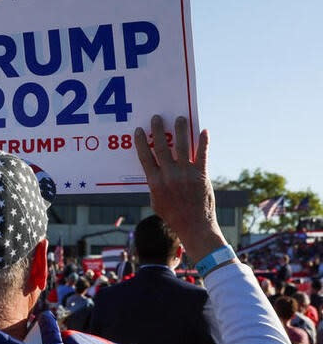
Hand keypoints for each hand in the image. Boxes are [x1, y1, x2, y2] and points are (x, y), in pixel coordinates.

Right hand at [135, 115, 226, 262]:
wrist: (194, 226)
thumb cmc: (173, 216)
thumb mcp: (156, 202)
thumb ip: (154, 185)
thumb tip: (153, 171)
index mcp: (155, 182)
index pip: (145, 156)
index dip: (142, 142)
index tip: (140, 130)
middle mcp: (169, 175)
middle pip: (162, 147)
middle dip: (158, 130)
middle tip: (157, 118)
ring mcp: (186, 174)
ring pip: (182, 146)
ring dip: (180, 130)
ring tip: (180, 118)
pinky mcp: (201, 175)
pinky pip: (202, 154)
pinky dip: (203, 142)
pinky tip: (203, 131)